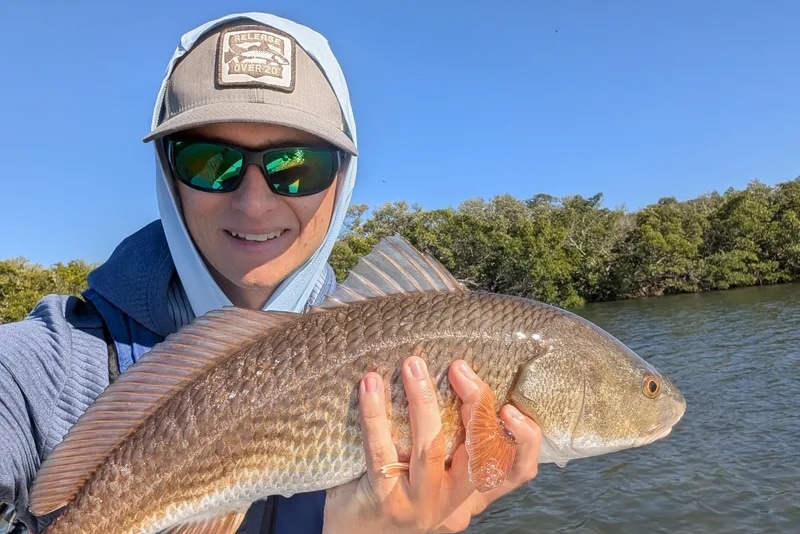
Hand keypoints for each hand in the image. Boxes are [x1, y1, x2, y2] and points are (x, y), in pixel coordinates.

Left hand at [323, 356, 542, 532]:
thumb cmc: (397, 489)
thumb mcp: (437, 472)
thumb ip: (454, 440)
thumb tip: (461, 372)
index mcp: (472, 493)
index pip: (517, 470)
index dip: (524, 440)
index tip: (512, 406)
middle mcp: (454, 503)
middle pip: (481, 454)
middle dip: (477, 405)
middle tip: (459, 367)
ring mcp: (420, 505)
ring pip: (431, 448)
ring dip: (423, 400)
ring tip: (412, 365)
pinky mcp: (385, 501)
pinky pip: (381, 451)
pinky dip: (375, 414)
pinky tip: (370, 385)